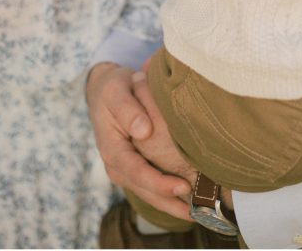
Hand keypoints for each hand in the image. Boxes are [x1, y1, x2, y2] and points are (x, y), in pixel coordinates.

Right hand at [86, 62, 190, 214]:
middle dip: (168, 201)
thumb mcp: (117, 91)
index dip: (158, 183)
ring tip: (196, 212)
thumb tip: (144, 131)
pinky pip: (150, 186)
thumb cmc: (113, 89)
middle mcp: (117, 165)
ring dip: (169, 204)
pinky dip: (166, 195)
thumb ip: (127, 109)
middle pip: (143, 190)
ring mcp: (125, 169)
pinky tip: (186, 200)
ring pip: (147, 193)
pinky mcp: (135, 167)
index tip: (181, 187)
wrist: (105, 92)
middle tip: (195, 210)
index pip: (136, 171)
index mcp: (112, 149)